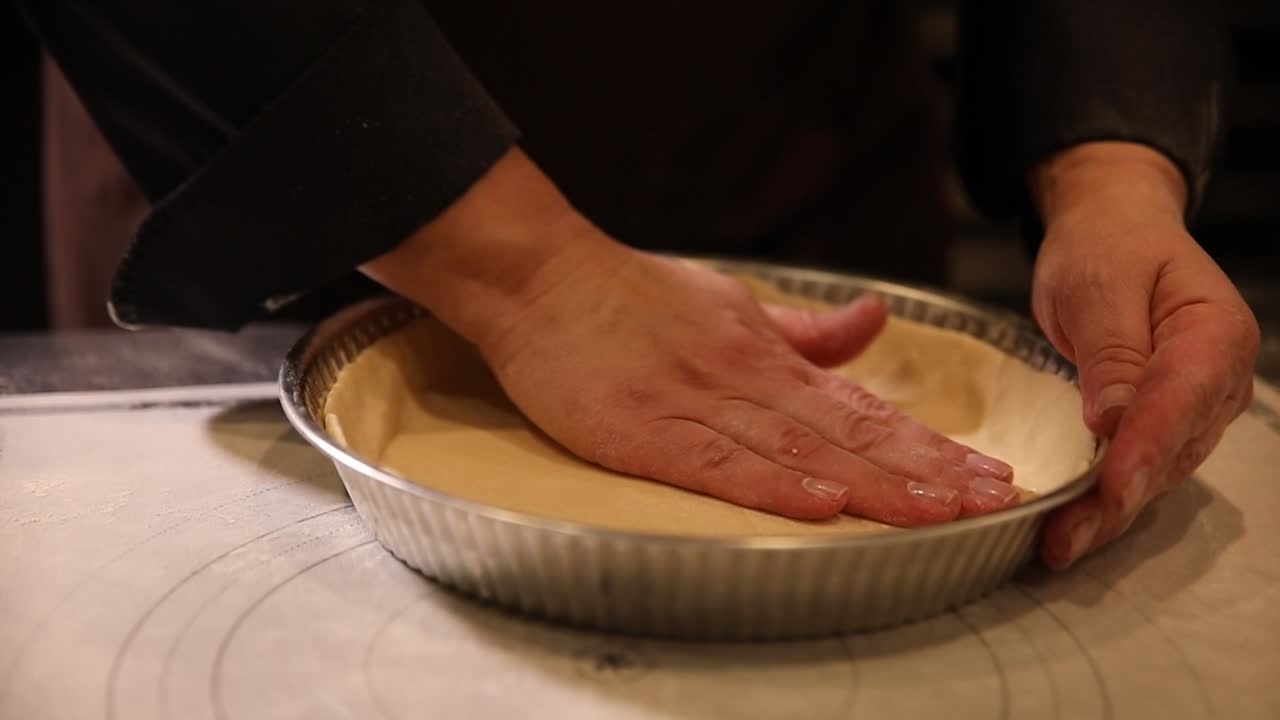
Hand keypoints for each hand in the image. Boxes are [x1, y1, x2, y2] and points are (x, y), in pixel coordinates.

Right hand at [362, 147, 1021, 525]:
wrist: (542, 279)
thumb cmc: (631, 296)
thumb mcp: (732, 302)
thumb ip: (804, 329)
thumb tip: (873, 320)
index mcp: (765, 356)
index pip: (864, 407)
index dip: (929, 445)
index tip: (987, 472)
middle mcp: (743, 380)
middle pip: (848, 433)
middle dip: (924, 470)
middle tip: (992, 501)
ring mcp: (692, 405)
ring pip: (796, 451)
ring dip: (871, 484)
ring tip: (937, 512)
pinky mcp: (641, 432)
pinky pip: (715, 464)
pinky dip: (769, 486)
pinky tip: (820, 507)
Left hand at [1029, 142, 1259, 567]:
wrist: (1113, 230)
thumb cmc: (1107, 246)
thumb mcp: (1099, 285)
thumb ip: (1112, 352)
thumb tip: (1115, 419)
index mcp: (1214, 334)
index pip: (1179, 403)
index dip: (1142, 453)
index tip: (1109, 492)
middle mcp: (1217, 380)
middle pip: (1171, 451)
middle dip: (1118, 501)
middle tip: (1064, 539)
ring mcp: (1194, 406)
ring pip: (1157, 471)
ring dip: (1108, 512)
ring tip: (1058, 545)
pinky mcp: (1164, 422)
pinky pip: (1139, 465)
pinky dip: (1105, 497)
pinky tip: (1071, 526)